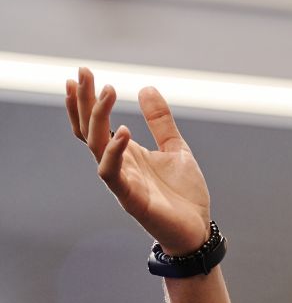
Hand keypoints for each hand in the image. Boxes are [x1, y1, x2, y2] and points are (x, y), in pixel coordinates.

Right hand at [65, 67, 210, 254]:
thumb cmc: (183, 193)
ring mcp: (122, 182)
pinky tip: (123, 132)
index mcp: (127, 153)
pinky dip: (114, 152)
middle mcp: (119, 165)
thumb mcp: (175, 148)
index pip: (96, 124)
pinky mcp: (131, 198)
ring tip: (107, 90)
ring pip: (97, 147)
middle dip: (85, 101)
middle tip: (83, 72)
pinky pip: (113, 174)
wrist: (197, 229)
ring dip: (98, 118)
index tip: (82, 73)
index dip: (87, 100)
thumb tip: (146, 88)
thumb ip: (160, 121)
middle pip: (89, 130)